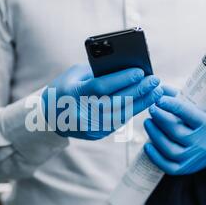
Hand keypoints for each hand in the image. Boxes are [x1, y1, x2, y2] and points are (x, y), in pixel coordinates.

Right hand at [42, 64, 162, 139]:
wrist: (49, 116)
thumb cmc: (64, 88)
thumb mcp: (75, 75)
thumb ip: (97, 72)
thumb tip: (126, 69)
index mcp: (72, 94)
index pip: (101, 87)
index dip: (122, 79)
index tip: (141, 72)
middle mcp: (80, 112)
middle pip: (114, 102)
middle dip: (138, 91)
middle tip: (155, 81)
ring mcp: (88, 126)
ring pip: (120, 115)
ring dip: (141, 103)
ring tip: (156, 92)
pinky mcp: (96, 134)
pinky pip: (118, 123)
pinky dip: (132, 112)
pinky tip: (144, 103)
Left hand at [143, 87, 205, 174]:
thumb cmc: (203, 122)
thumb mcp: (200, 108)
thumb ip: (179, 97)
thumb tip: (158, 87)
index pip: (189, 114)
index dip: (172, 105)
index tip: (159, 98)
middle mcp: (201, 142)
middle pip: (177, 131)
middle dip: (161, 119)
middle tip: (151, 108)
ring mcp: (193, 157)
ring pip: (170, 149)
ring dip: (155, 135)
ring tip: (148, 122)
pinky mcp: (185, 168)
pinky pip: (167, 166)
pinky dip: (155, 156)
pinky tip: (147, 145)